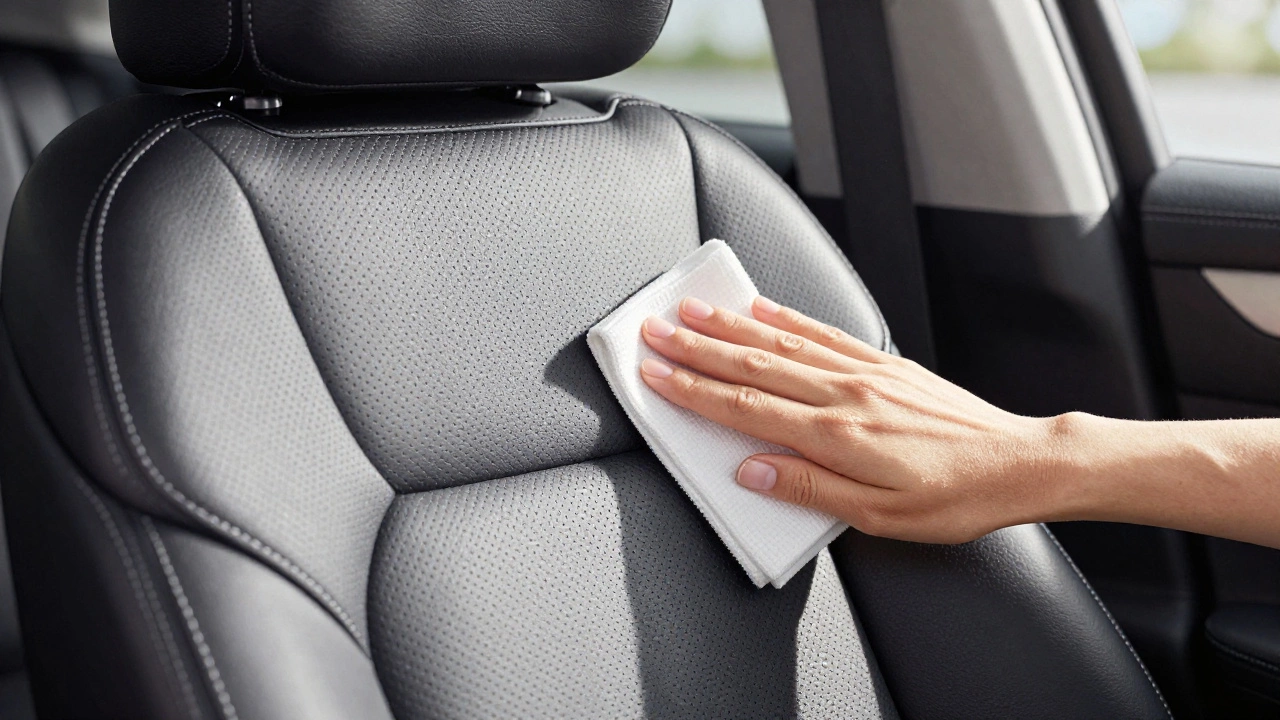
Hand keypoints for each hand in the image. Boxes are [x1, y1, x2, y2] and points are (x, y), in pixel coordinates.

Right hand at [638, 296, 1072, 543]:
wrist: (1019, 462)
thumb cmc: (954, 497)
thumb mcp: (880, 518)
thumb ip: (810, 490)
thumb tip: (753, 472)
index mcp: (837, 436)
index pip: (746, 408)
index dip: (694, 390)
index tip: (656, 375)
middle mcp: (845, 394)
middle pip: (753, 365)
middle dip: (696, 348)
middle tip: (653, 331)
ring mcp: (864, 372)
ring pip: (781, 343)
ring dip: (730, 325)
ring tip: (691, 309)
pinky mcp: (884, 362)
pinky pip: (825, 333)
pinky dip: (787, 318)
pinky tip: (761, 307)